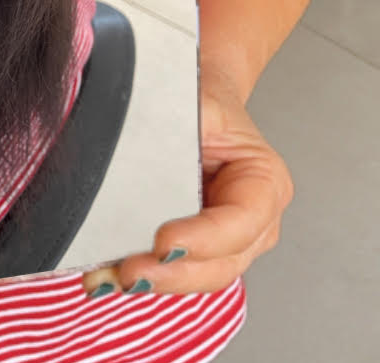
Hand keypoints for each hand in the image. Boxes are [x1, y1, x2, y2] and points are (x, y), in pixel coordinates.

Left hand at [80, 71, 291, 295]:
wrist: (198, 100)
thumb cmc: (205, 99)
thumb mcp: (201, 103)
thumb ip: (185, 128)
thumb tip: (146, 150)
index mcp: (265, 182)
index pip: (241, 222)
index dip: (204, 239)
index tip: (163, 241)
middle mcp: (254, 222)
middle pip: (221, 263)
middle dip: (175, 272)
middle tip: (131, 270)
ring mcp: (228, 242)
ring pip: (197, 275)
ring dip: (158, 279)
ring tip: (117, 276)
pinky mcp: (197, 249)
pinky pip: (176, 270)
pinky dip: (148, 273)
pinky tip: (114, 274)